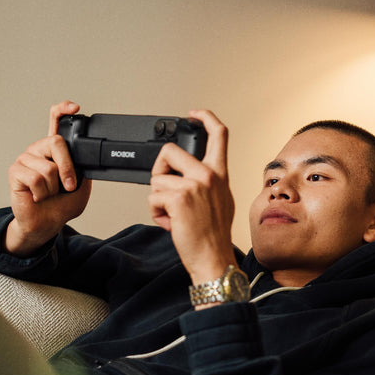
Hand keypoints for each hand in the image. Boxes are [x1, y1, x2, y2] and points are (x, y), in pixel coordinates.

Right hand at [5, 101, 92, 256]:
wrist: (46, 224)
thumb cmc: (61, 205)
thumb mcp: (82, 187)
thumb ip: (84, 170)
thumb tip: (86, 160)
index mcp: (54, 150)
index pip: (55, 120)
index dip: (63, 110)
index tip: (75, 108)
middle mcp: (38, 150)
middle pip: (56, 142)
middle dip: (67, 168)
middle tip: (67, 186)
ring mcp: (25, 159)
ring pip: (48, 168)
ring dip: (52, 188)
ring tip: (47, 193)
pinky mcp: (15, 171)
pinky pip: (35, 178)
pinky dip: (41, 193)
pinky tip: (37, 196)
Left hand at [148, 110, 236, 284]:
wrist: (214, 259)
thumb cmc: (214, 235)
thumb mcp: (221, 200)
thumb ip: (208, 182)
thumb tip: (185, 174)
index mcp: (220, 173)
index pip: (218, 134)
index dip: (204, 117)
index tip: (192, 114)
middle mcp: (208, 175)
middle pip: (169, 151)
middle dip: (159, 170)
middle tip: (166, 190)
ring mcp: (194, 185)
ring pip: (157, 180)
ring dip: (158, 200)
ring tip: (174, 215)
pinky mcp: (179, 198)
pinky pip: (153, 197)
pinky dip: (156, 213)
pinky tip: (171, 223)